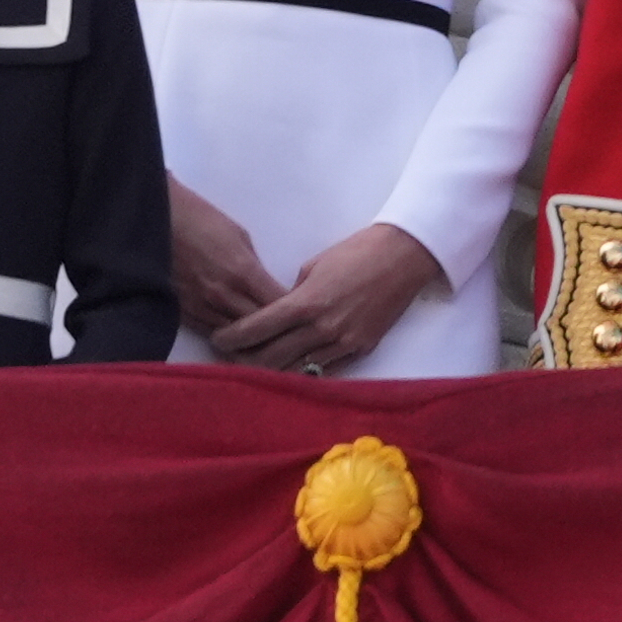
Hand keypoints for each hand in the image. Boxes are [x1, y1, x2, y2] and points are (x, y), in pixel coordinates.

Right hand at [167, 176, 283, 337]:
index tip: (301, 314)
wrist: (154, 219)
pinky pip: (211, 335)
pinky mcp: (183, 315)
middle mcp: (224, 296)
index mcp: (243, 273)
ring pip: (235, 340)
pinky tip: (236, 341)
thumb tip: (266, 290)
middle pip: (260, 330)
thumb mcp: (239, 236)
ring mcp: (202, 309)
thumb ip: (254, 268)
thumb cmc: (200, 219)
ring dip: (251, 342)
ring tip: (264, 343)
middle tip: (287, 334)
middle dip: (276, 333)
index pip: (279, 307)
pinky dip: (226, 340)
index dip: (294, 314)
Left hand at [209, 224, 442, 374]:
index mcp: (306, 303)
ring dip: (272, 369)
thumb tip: (279, 315)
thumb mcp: (314, 267)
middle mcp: (322, 330)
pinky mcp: (359, 351)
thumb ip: (294, 296)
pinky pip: (323, 369)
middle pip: (271, 358)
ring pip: (296, 370)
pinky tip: (290, 366)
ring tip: (255, 366)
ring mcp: (342, 344)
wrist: (403, 258)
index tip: (218, 340)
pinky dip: (303, 369)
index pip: (258, 329)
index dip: (232, 338)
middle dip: (245, 359)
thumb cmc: (356, 252)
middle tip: (230, 357)